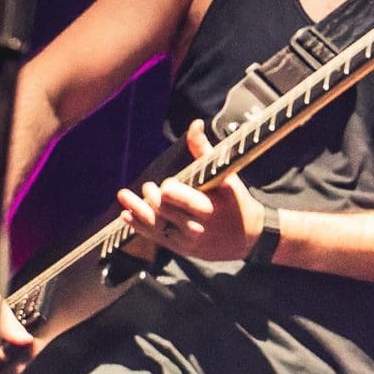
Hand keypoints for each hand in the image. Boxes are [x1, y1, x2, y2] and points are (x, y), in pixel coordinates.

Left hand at [116, 119, 264, 260]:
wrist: (249, 238)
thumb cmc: (237, 202)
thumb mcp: (226, 175)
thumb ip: (204, 151)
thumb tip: (195, 124)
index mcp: (208, 207)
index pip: (176, 197)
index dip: (168, 189)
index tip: (167, 183)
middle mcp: (196, 226)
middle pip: (162, 210)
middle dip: (151, 197)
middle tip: (148, 187)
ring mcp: (187, 240)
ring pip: (155, 225)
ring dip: (137, 210)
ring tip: (123, 196)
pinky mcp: (182, 249)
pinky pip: (157, 237)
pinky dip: (139, 226)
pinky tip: (127, 215)